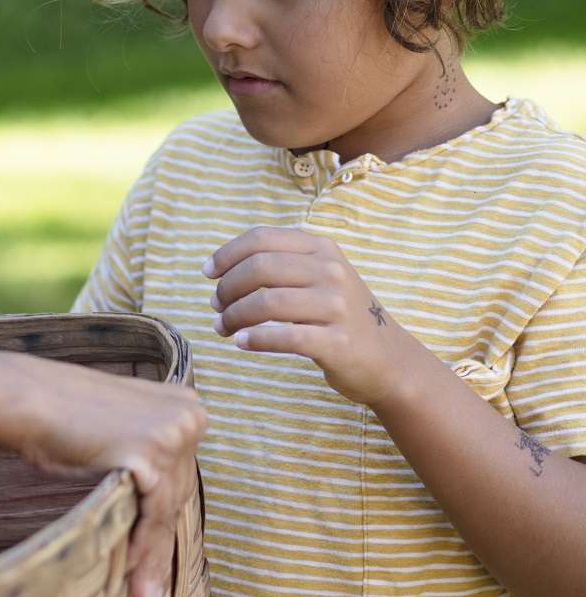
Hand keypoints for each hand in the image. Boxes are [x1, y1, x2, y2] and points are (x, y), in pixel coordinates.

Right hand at [0, 355, 206, 596]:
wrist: (22, 399)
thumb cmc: (57, 416)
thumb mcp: (116, 429)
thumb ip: (145, 451)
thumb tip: (158, 509)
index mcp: (185, 401)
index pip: (180, 473)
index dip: (163, 515)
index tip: (156, 552)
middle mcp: (188, 414)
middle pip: (178, 492)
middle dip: (159, 540)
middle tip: (150, 586)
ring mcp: (173, 432)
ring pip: (168, 508)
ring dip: (151, 553)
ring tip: (142, 591)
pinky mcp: (152, 454)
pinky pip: (154, 514)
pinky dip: (142, 545)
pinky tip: (130, 569)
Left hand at [205, 226, 426, 407]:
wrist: (387, 358)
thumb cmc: (338, 315)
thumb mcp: (319, 275)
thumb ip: (279, 263)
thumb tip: (220, 271)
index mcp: (322, 248)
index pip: (261, 238)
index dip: (227, 253)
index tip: (208, 272)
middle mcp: (331, 271)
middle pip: (259, 268)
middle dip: (227, 287)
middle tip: (216, 305)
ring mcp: (337, 306)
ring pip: (267, 302)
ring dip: (234, 316)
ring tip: (223, 327)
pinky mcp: (338, 341)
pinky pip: (285, 336)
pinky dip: (255, 339)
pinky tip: (242, 342)